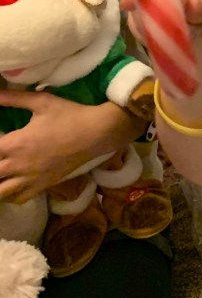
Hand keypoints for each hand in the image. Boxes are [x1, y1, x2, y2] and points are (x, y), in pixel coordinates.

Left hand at [0, 93, 142, 202]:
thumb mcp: (41, 101)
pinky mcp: (42, 185)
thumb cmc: (68, 115)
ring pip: (1, 193)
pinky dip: (9, 195)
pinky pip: (17, 199)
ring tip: (1, 173)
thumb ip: (13, 98)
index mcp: (16, 143)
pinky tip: (9, 184)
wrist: (95, 133)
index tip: (0, 142)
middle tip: (1, 155)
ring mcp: (30, 178)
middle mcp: (18, 165)